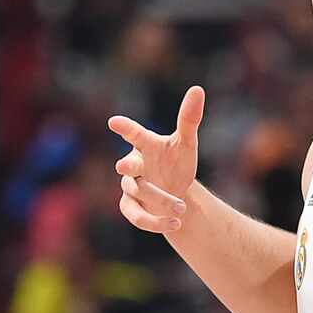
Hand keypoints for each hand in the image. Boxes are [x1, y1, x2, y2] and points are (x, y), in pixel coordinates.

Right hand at [108, 86, 204, 232]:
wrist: (176, 191)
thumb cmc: (177, 162)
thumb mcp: (186, 142)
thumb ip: (189, 119)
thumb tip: (197, 89)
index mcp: (146, 145)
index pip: (135, 134)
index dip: (125, 128)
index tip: (114, 122)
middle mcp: (134, 164)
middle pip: (128, 166)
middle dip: (128, 165)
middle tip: (128, 165)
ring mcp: (131, 186)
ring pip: (137, 192)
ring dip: (159, 200)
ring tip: (181, 208)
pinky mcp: (131, 206)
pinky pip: (137, 215)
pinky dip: (154, 222)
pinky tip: (176, 224)